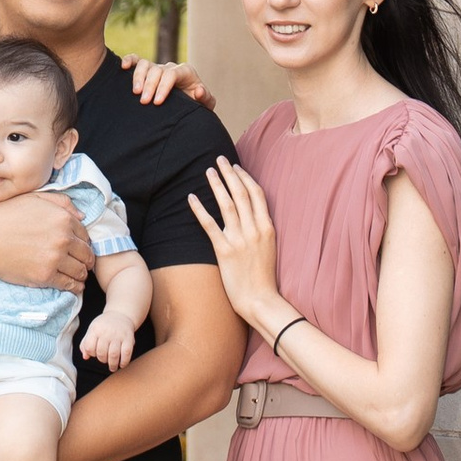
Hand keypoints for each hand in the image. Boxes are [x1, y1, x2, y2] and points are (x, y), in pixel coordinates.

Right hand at [0, 188, 92, 291]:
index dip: (83, 243)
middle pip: (86, 254)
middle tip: (83, 264)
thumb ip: (61, 202)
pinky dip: (74, 287)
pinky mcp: (45, 275)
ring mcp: (55, 258)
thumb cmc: (5, 217)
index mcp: (62, 218)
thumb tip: (82, 215)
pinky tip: (73, 286)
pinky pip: (69, 284)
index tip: (79, 249)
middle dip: (86, 260)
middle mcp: (63, 238)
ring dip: (81, 275)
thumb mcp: (33, 199)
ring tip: (78, 276)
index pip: (85, 235)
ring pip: (80, 271)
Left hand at [79, 306, 138, 372]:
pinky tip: (122, 364)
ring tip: (112, 367)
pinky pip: (126, 353)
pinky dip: (124, 361)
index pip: (89, 347)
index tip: (94, 354)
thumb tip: (85, 356)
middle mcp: (106, 332)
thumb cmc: (104, 325)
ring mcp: (118, 335)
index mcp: (95, 329)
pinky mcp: (129, 338)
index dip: (91, 353)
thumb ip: (85, 343)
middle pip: (101, 352)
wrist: (120, 314)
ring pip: (113, 354)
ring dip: (112, 364)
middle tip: (104, 360)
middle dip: (102, 360)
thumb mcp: (92, 330)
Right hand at [129, 56, 214, 108]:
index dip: (163, 87)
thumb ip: (206, 98)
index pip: (172, 74)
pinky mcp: (147, 70)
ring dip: (138, 77)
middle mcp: (170, 67)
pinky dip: (129, 60)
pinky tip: (123, 67)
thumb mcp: (205, 104)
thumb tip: (198, 91)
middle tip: (144, 102)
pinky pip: (137, 60)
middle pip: (157, 70)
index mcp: (185, 72)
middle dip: (150, 86)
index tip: (157, 102)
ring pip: (145, 64)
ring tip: (135, 93)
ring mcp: (158, 68)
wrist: (189, 105)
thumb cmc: (197, 104)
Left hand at [188, 157, 286, 333]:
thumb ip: (261, 230)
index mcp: (267, 228)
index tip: (236, 167)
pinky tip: (192, 197)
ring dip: (217, 185)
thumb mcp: (269, 248)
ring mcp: (240, 240)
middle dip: (230, 173)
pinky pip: (209, 225)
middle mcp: (254, 230)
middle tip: (220, 159)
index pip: (256, 194)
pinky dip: (200, 209)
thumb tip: (252, 215)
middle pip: (241, 193)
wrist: (261, 300)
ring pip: (227, 204)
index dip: (245, 177)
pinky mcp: (224, 251)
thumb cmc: (264, 278)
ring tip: (208, 171)